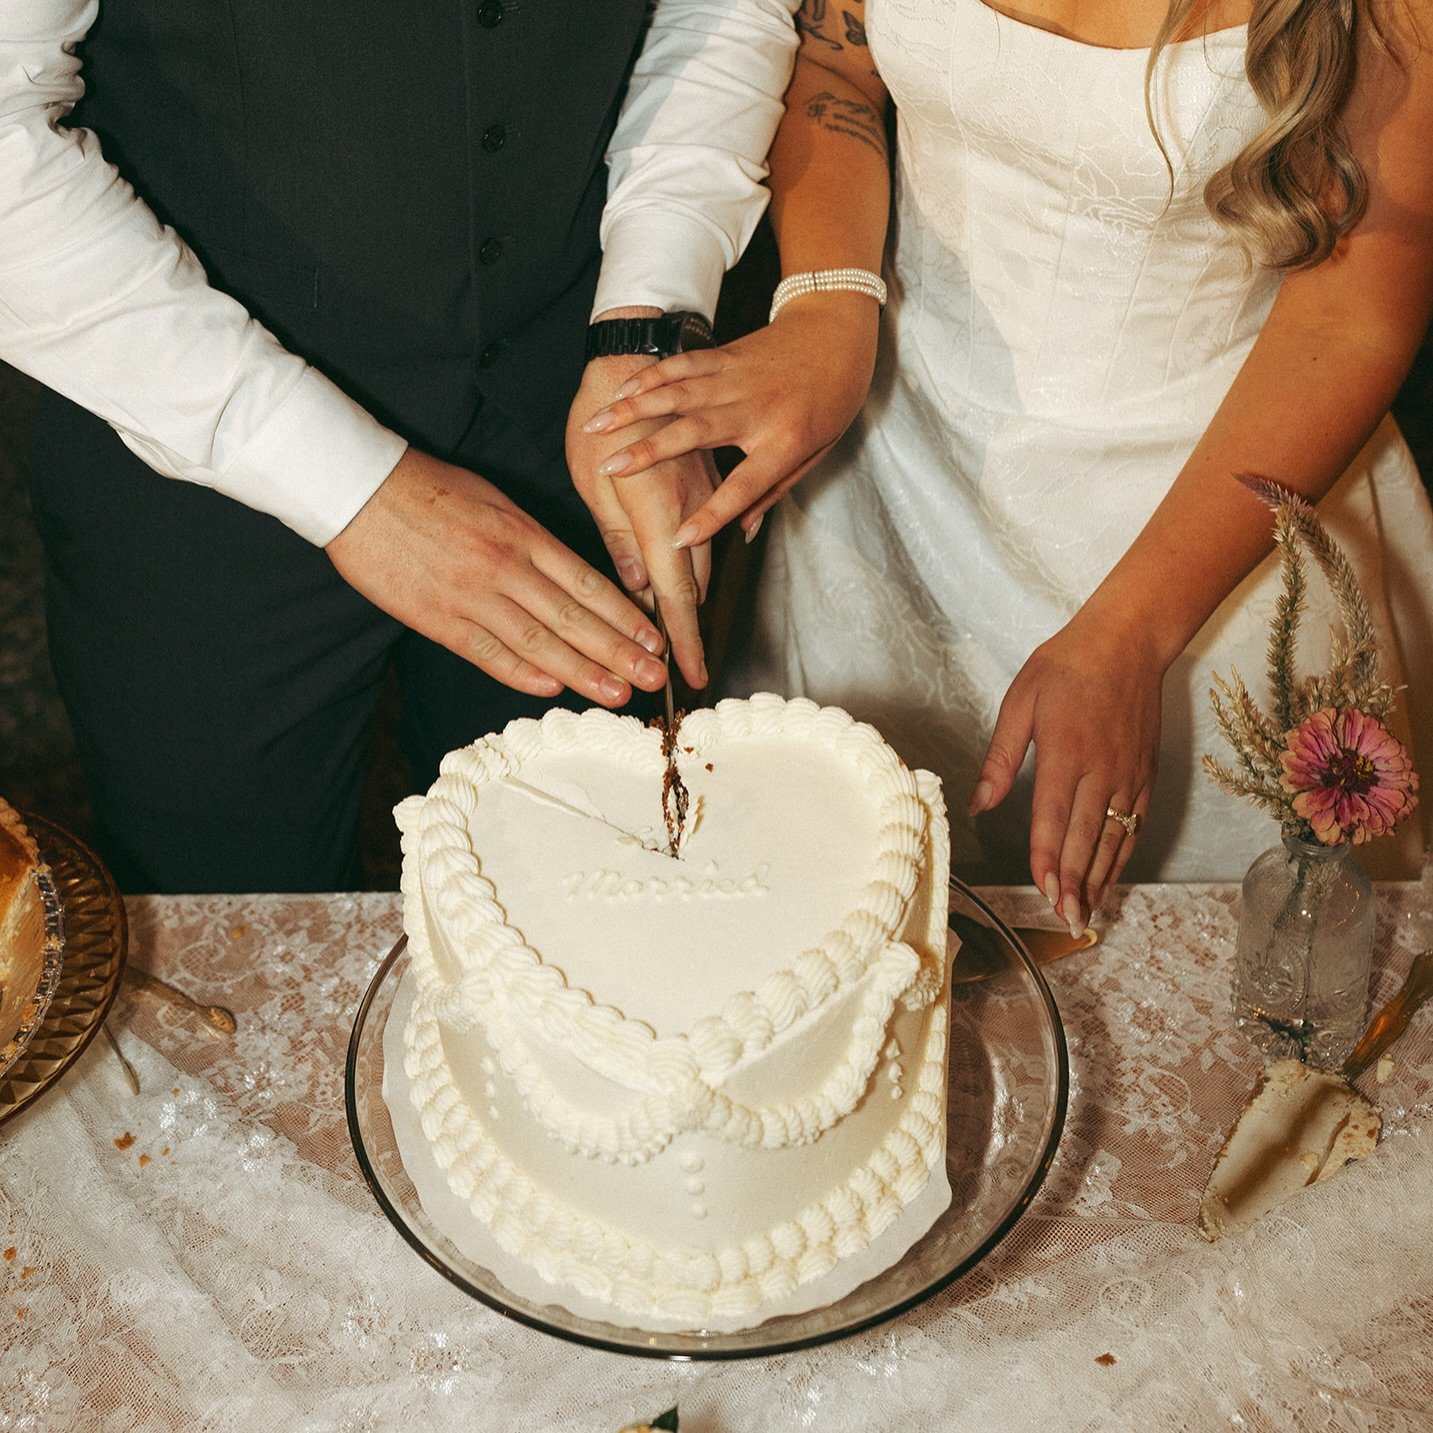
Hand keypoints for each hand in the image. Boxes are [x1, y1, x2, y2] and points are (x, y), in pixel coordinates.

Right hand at [325, 448, 667, 706]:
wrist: (359, 489)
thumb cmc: (430, 489)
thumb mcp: (495, 503)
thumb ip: (533, 543)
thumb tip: (572, 582)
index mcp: (523, 534)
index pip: (586, 582)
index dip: (624, 616)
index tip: (654, 639)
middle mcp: (504, 567)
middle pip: (573, 617)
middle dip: (619, 651)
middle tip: (655, 678)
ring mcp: (471, 596)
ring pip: (538, 642)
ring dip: (582, 672)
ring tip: (618, 694)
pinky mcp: (437, 618)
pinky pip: (488, 653)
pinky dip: (522, 674)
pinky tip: (553, 688)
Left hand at [567, 354, 717, 687]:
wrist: (633, 363)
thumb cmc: (599, 418)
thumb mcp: (593, 484)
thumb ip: (618, 540)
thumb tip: (636, 588)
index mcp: (661, 517)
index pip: (677, 597)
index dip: (685, 641)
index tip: (690, 677)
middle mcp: (691, 512)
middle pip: (694, 587)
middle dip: (687, 632)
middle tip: (675, 671)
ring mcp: (702, 498)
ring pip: (701, 563)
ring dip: (688, 601)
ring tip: (671, 638)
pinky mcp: (702, 485)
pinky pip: (701, 537)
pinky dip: (689, 565)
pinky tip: (673, 581)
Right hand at [578, 296, 879, 548]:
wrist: (840, 332)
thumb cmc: (832, 400)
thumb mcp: (816, 453)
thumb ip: (772, 492)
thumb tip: (743, 533)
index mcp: (784, 441)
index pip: (744, 487)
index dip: (711, 516)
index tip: (679, 541)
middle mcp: (756, 409)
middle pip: (696, 433)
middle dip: (649, 452)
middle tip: (610, 469)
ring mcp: (738, 378)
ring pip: (679, 394)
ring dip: (635, 409)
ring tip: (598, 425)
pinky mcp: (726, 355)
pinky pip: (683, 364)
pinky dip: (650, 376)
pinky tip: (622, 388)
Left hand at [968, 610, 1165, 932]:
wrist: (1127, 641)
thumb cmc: (1066, 667)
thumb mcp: (1020, 703)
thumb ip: (1000, 759)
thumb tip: (979, 803)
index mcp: (1067, 754)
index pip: (1055, 819)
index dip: (1049, 860)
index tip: (1044, 891)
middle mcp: (1102, 771)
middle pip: (1087, 839)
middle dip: (1076, 883)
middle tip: (1067, 919)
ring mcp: (1129, 775)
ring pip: (1115, 838)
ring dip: (1100, 878)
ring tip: (1087, 912)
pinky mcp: (1146, 774)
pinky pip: (1135, 824)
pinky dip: (1124, 855)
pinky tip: (1110, 876)